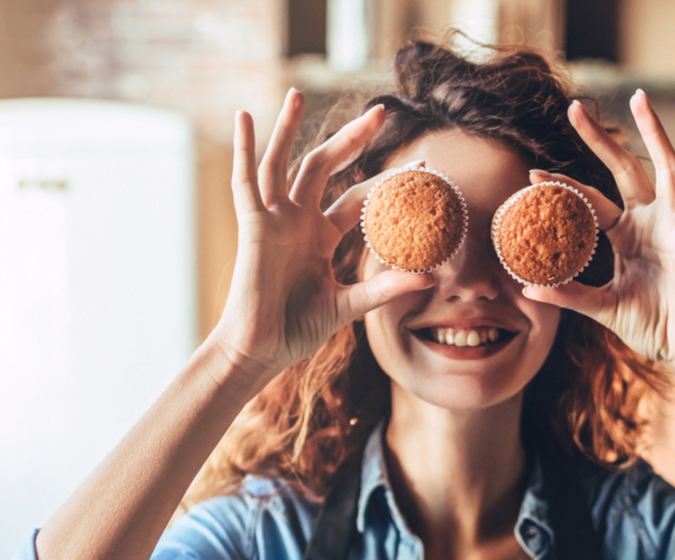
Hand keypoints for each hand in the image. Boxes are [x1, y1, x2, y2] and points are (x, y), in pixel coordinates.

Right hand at [211, 90, 434, 382]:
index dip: (387, 182)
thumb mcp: (349, 306)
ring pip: (283, 163)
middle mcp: (298, 221)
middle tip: (381, 111)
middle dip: (352, 139)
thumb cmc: (298, 330)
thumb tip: (430, 278)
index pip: (358, 198)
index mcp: (321, 236)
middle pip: (325, 167)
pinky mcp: (252, 227)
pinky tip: (244, 117)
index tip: (423, 167)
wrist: (261, 351)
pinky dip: (244, 149)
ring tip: (298, 93)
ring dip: (288, 128)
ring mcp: (274, 221)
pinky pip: (246, 182)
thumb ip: (385, 288)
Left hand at [523, 91, 674, 380]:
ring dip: (653, 132)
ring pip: (664, 167)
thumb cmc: (651, 327)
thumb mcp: (603, 307)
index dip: (563, 187)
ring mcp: (674, 225)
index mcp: (625, 237)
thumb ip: (569, 294)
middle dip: (600, 139)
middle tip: (574, 108)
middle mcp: (650, 223)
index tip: (532, 175)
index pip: (590, 202)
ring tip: (639, 97)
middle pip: (624, 169)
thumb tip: (527, 287)